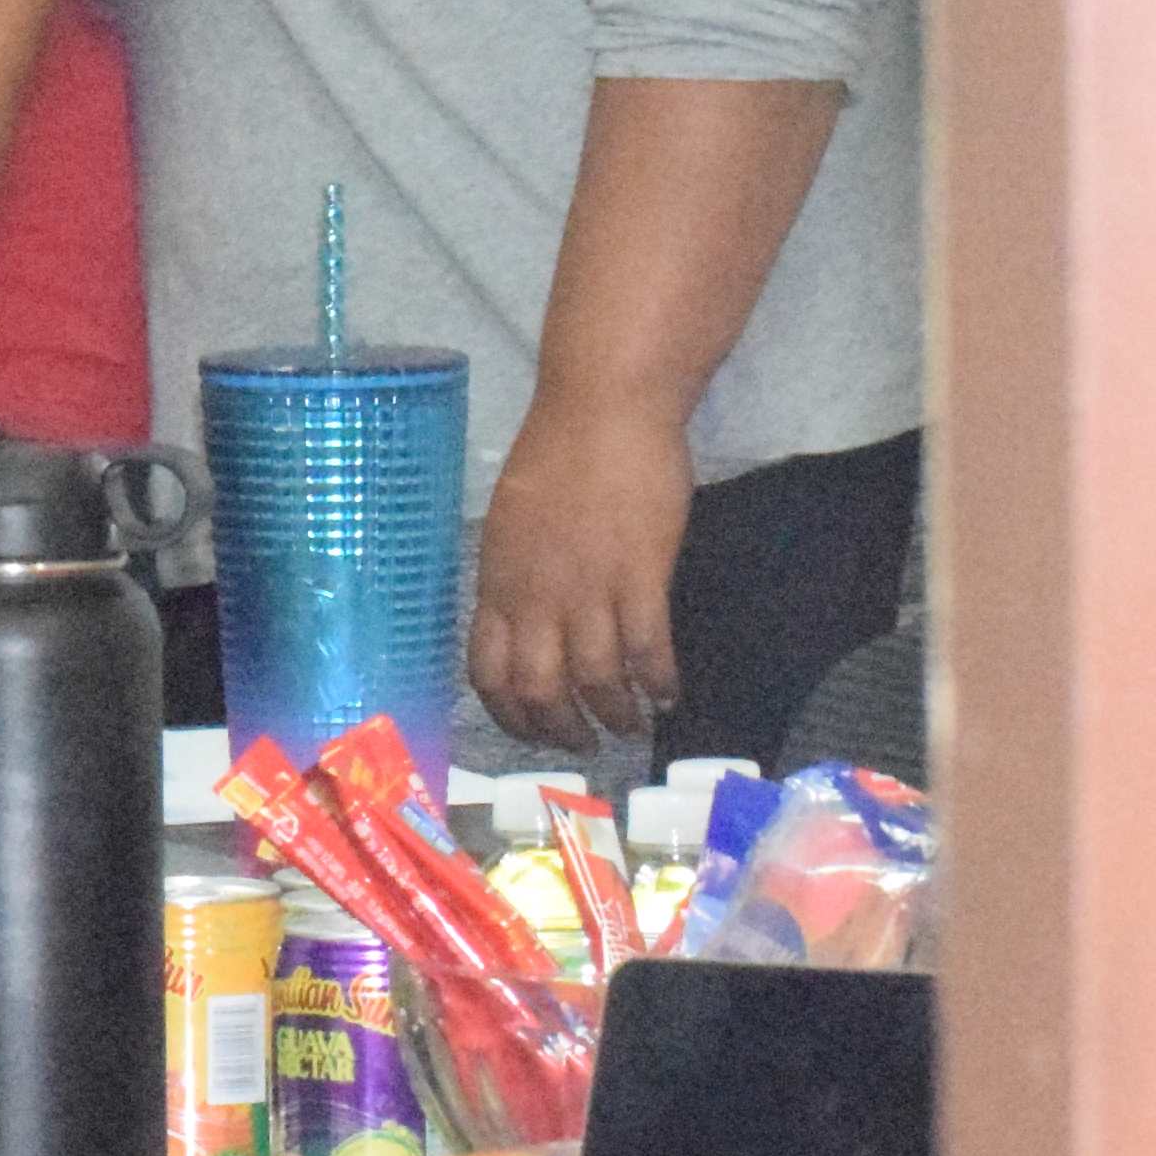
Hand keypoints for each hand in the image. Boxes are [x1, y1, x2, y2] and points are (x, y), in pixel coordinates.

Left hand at [466, 397, 693, 753]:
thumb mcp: (511, 521)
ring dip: (615, 715)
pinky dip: (659, 683)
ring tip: (631, 726)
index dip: (508, 712)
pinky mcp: (641, 576)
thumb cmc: (557, 455)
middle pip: (538, 688)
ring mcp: (587, 588)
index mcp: (496, 580)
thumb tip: (523, 617)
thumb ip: (515, 574)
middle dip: (560, 730)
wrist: (604, 411)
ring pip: (595, 681)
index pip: (486, 670)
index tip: (530, 728)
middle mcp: (535, 595)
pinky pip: (647, 650)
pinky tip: (668, 694)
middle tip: (583, 744)